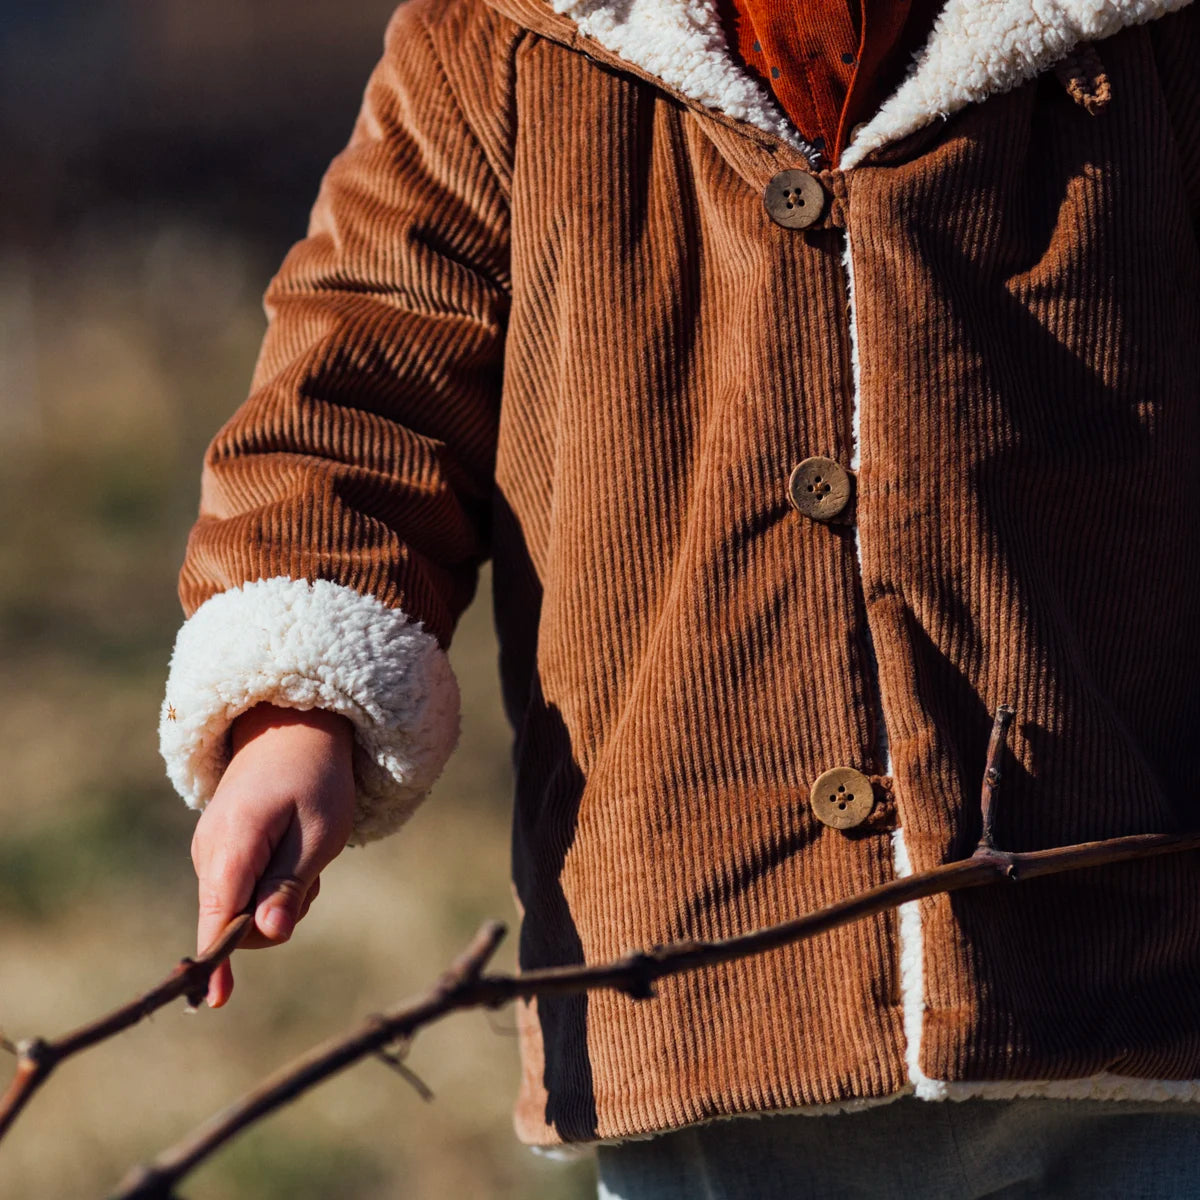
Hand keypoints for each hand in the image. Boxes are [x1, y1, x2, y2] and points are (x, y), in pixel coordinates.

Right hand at [190, 702, 356, 1007]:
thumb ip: (290, 885)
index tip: (215, 1000)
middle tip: (313, 876)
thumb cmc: (317, 778)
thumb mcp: (320, 832)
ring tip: (304, 850)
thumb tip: (268, 935)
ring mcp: (210, 851)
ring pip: (243, 909)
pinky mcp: (218, 851)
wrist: (293, 727)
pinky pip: (243, 889)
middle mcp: (209, 853)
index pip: (216, 919)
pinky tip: (290, 847)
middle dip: (277, 917)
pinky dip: (272, 881)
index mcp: (232, 847)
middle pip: (237, 923)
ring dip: (280, 896)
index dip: (218, 962)